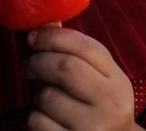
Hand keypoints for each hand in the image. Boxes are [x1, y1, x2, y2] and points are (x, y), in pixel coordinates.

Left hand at [24, 26, 142, 130]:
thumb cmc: (101, 110)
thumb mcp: (102, 82)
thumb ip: (79, 56)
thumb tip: (47, 25)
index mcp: (117, 82)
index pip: (86, 47)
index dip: (53, 37)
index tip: (34, 37)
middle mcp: (110, 105)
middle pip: (65, 68)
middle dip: (38, 61)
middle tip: (28, 65)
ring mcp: (92, 129)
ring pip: (47, 96)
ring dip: (36, 94)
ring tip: (44, 99)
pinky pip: (38, 122)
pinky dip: (35, 117)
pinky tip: (47, 120)